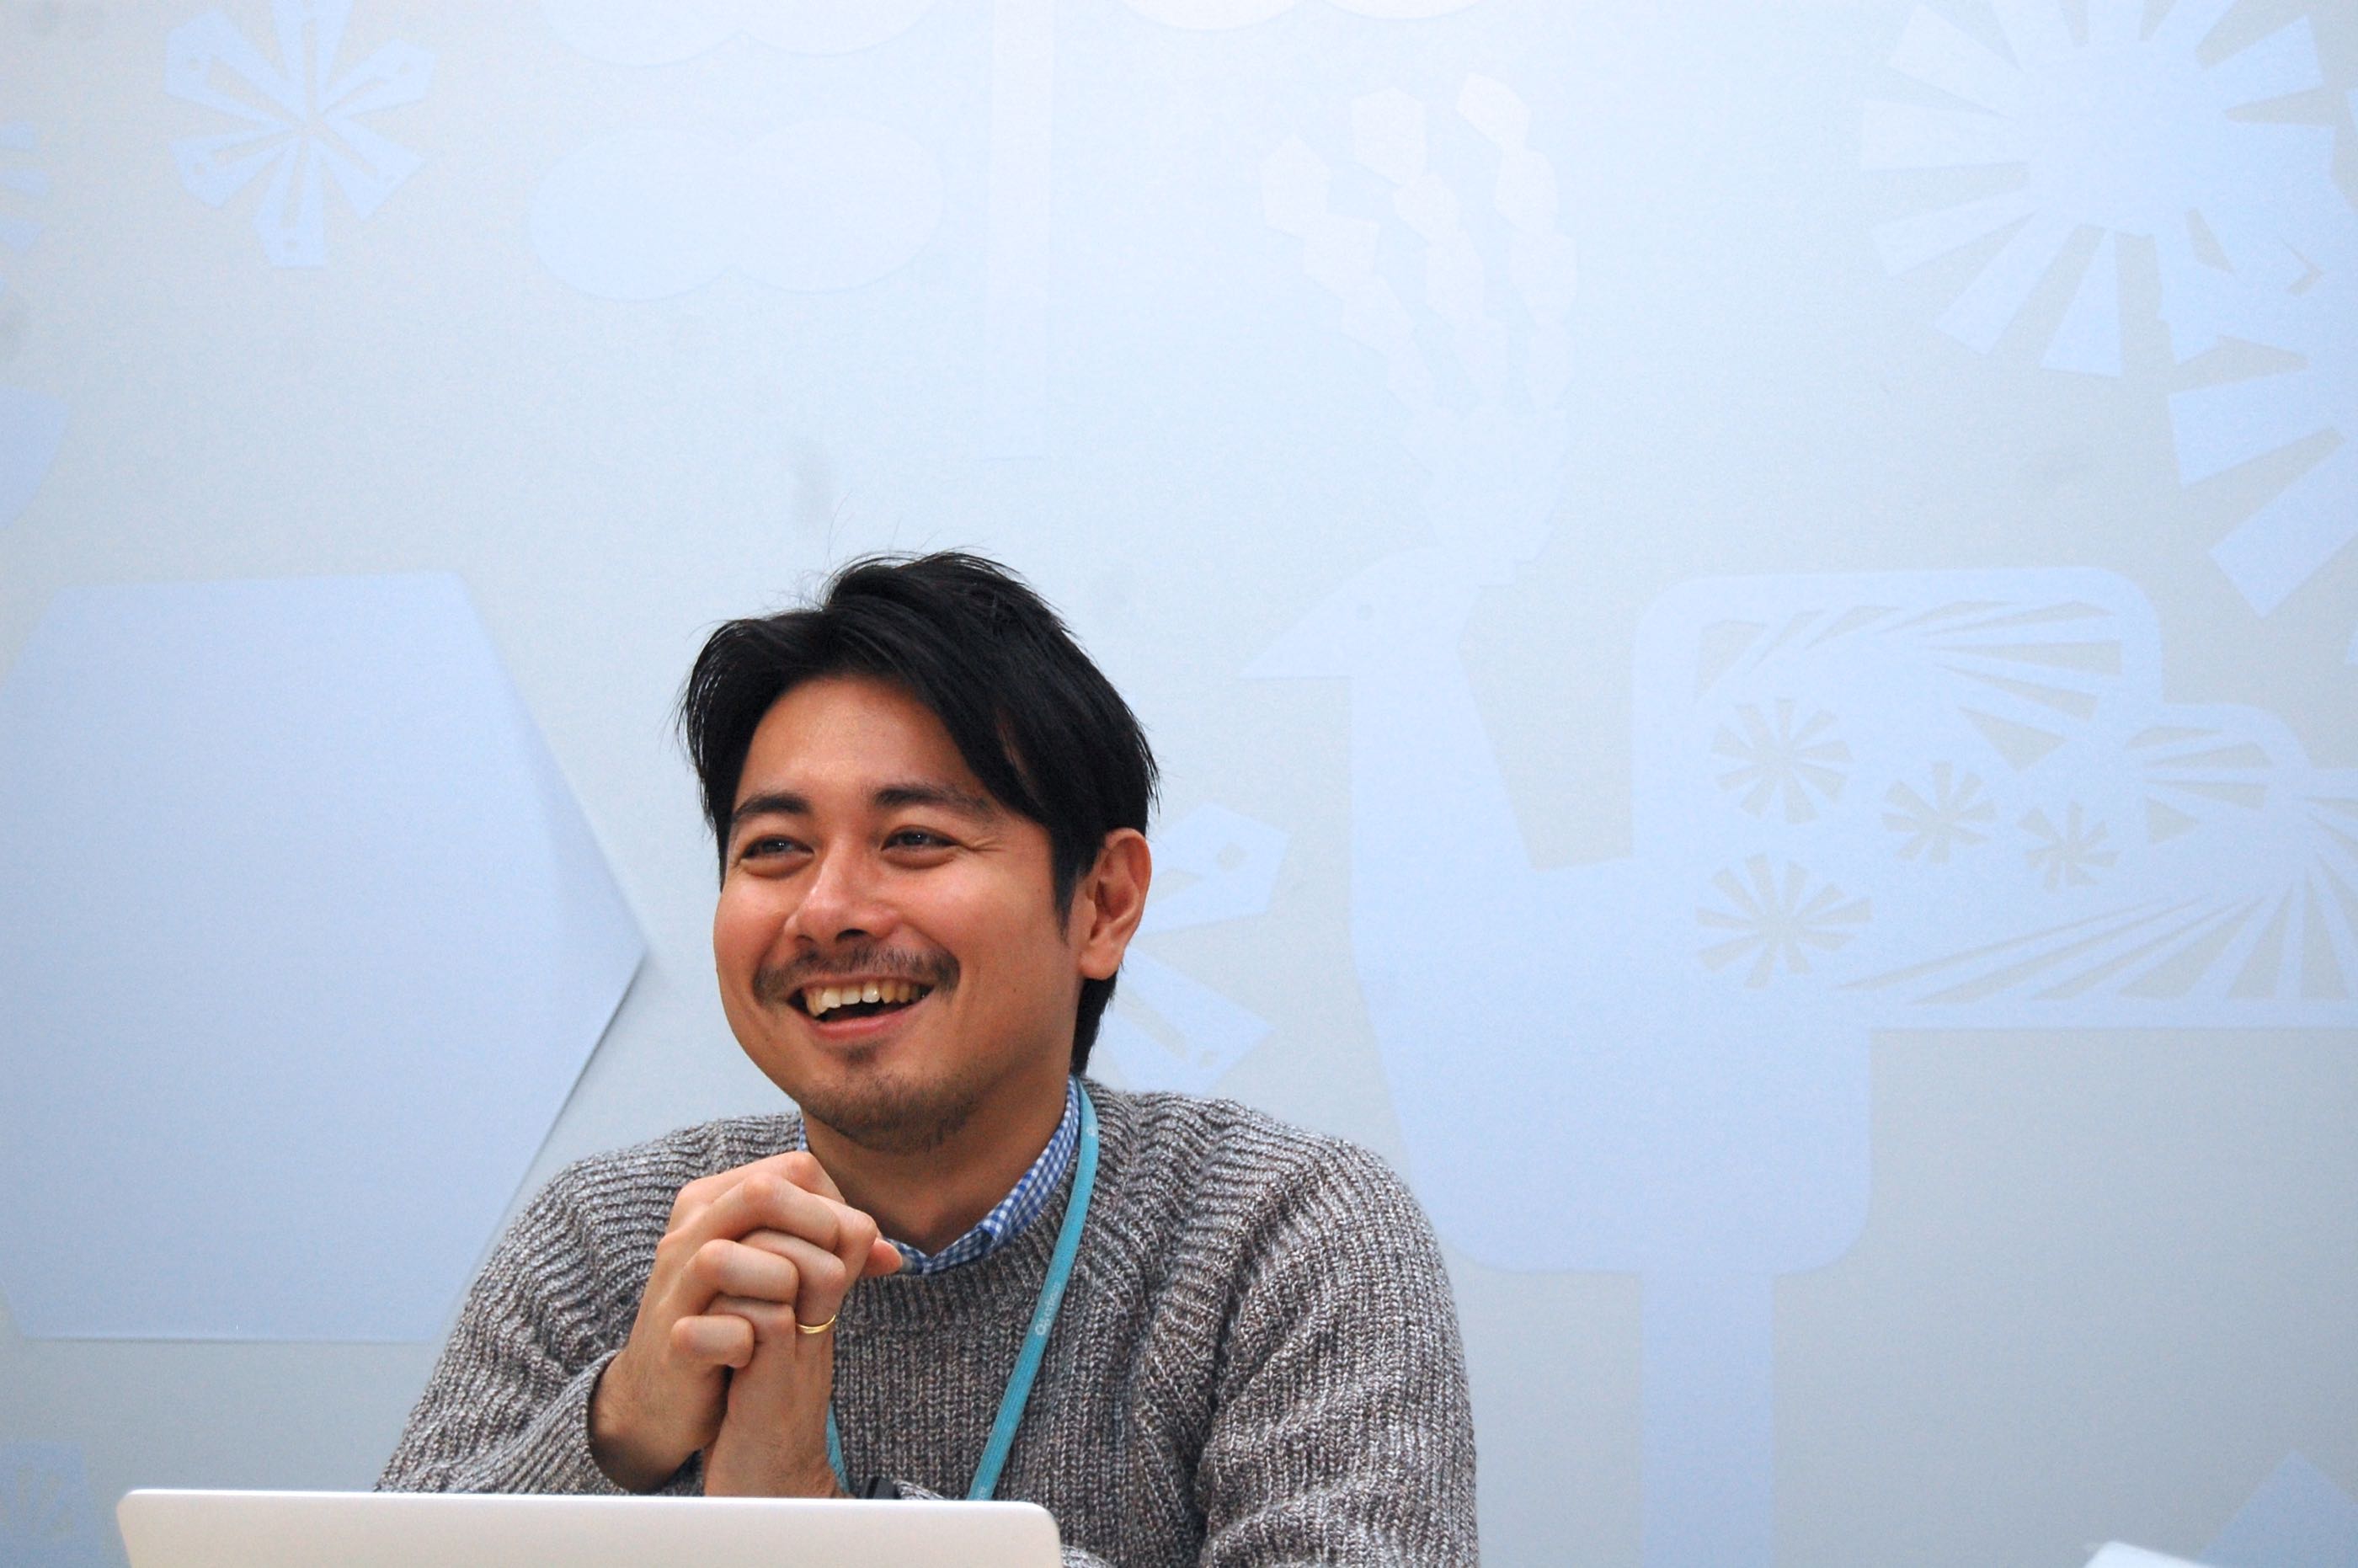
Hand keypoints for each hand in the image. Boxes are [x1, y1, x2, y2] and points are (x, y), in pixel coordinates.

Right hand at [699, 1152, 879, 1494]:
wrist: (666, 1395)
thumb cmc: (735, 1319)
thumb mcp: (780, 1275)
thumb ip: (832, 1255)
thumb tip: (892, 1254)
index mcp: (714, 1202)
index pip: (795, 1170)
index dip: (838, 1207)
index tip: (850, 1251)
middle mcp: (687, 1234)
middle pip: (761, 1192)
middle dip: (818, 1229)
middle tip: (838, 1272)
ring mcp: (673, 1287)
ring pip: (722, 1257)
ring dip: (781, 1284)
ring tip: (795, 1312)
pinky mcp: (672, 1343)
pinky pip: (715, 1332)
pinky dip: (748, 1343)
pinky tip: (759, 1352)